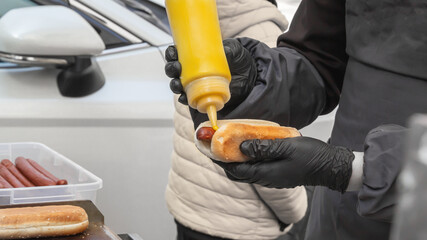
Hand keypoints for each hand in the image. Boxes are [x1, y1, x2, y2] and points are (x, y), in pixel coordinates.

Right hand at [165, 38, 256, 113]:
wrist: (248, 75)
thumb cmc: (237, 59)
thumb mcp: (234, 50)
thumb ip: (230, 49)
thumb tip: (226, 51)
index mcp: (194, 54)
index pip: (177, 52)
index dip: (171, 53)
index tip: (173, 51)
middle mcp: (191, 69)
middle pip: (174, 69)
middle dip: (171, 69)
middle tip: (177, 68)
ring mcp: (194, 83)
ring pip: (178, 84)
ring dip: (174, 84)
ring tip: (178, 84)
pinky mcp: (201, 95)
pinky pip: (188, 98)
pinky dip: (184, 99)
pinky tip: (184, 97)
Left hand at [215, 137, 353, 191]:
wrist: (331, 167)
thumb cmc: (311, 156)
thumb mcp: (286, 147)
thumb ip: (263, 147)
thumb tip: (242, 147)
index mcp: (265, 174)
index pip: (235, 169)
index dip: (220, 159)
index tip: (210, 148)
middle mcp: (266, 179)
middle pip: (238, 172)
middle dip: (225, 160)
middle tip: (218, 144)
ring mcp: (272, 178)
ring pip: (247, 170)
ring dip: (237, 159)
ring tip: (231, 143)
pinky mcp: (278, 174)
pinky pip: (257, 168)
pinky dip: (249, 159)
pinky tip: (251, 147)